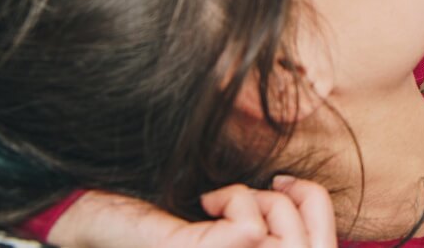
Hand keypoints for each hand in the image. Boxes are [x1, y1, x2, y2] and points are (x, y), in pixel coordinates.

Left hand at [49, 178, 335, 247]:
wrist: (100, 219)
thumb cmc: (166, 213)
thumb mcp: (228, 217)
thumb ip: (264, 217)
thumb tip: (290, 189)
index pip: (323, 246)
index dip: (314, 203)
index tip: (284, 182)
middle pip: (309, 242)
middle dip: (291, 202)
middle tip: (255, 187)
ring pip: (280, 235)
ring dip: (256, 200)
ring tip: (220, 201)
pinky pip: (247, 228)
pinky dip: (235, 200)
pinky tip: (206, 202)